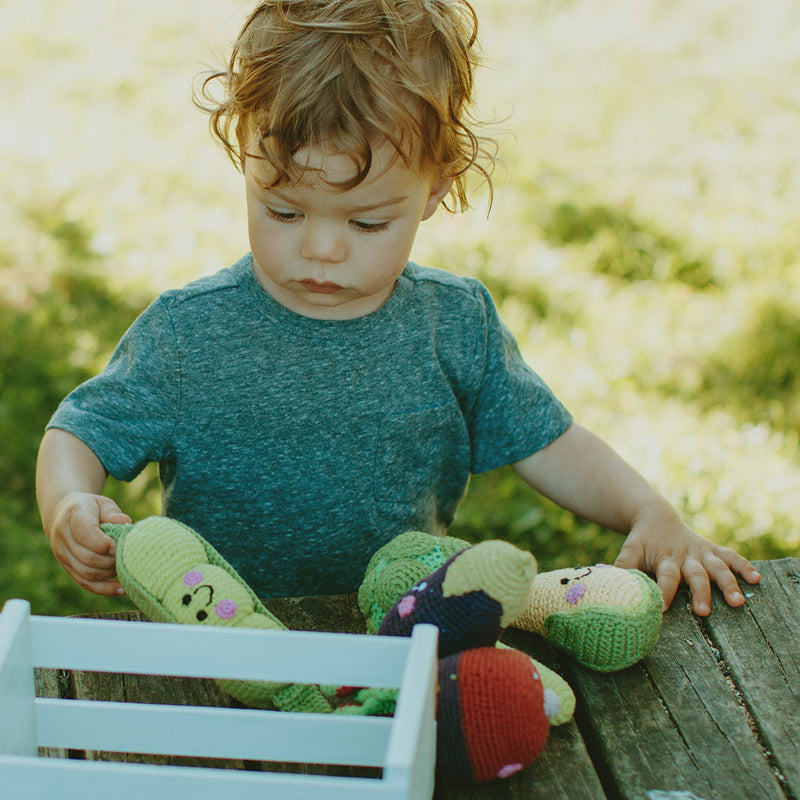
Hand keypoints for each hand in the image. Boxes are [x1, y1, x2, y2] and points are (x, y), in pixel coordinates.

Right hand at [46, 492, 131, 595]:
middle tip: (130, 556)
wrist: (64, 514)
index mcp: (73, 517)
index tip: (122, 543)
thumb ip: (113, 513)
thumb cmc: (91, 508)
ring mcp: (63, 556)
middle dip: (112, 560)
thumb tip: (125, 523)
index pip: (85, 534)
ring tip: (127, 567)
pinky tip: (122, 589)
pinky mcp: (68, 568)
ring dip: (110, 573)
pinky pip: (85, 583)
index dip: (106, 543)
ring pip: (87, 574)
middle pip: (88, 558)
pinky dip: (104, 589)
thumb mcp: (103, 503)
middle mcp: (63, 538)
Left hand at [614, 503, 760, 615]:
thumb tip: (606, 579)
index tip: (661, 608)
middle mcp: (685, 556)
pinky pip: (730, 556)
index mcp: (664, 558)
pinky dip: (743, 566)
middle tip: (703, 612)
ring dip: (728, 583)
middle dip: (700, 593)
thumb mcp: (630, 550)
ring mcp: (701, 553)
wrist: (655, 517)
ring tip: (737, 602)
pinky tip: (756, 578)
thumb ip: (623, 566)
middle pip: (694, 575)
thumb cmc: (642, 541)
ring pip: (717, 567)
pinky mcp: (712, 550)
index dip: (662, 591)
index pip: (665, 577)